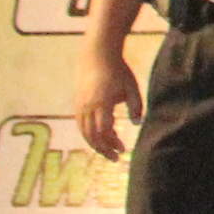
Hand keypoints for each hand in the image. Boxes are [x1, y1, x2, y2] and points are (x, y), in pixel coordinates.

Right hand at [74, 48, 143, 162]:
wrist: (96, 56)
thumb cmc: (118, 71)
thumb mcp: (132, 87)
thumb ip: (136, 106)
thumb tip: (136, 124)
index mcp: (102, 103)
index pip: (103, 131)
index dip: (112, 143)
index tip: (123, 151)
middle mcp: (87, 107)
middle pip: (92, 136)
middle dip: (103, 149)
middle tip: (116, 157)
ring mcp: (80, 106)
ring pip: (84, 132)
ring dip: (96, 143)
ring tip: (110, 149)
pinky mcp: (77, 104)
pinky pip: (81, 125)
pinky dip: (91, 134)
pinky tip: (104, 135)